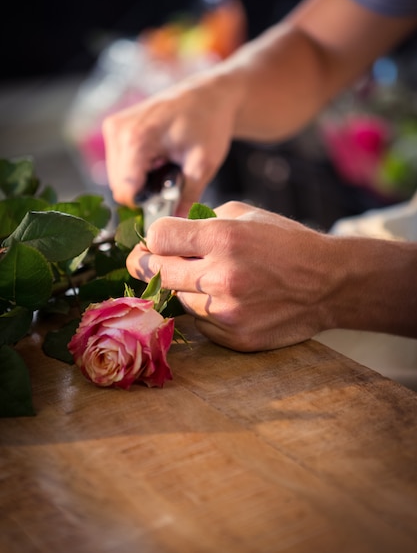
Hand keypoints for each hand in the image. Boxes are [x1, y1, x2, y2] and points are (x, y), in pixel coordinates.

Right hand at [102, 72, 239, 215]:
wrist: (208, 95)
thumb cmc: (208, 122)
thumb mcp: (203, 163)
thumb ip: (189, 195)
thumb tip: (179, 222)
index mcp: (136, 139)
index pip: (126, 192)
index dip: (146, 204)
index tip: (168, 201)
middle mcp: (118, 131)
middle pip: (120, 186)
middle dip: (145, 191)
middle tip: (172, 178)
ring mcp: (113, 127)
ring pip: (117, 178)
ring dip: (141, 181)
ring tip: (166, 165)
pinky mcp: (114, 127)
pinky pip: (118, 165)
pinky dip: (137, 169)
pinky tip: (158, 158)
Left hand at [126, 201, 334, 350]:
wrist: (329, 283)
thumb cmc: (287, 243)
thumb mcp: (247, 214)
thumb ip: (203, 220)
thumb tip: (166, 235)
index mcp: (223, 237)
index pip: (158, 238)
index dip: (150, 239)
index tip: (152, 244)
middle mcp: (221, 276)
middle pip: (155, 273)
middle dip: (148, 265)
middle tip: (148, 263)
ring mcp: (227, 312)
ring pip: (178, 301)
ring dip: (185, 290)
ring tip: (212, 281)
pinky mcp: (235, 338)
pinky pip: (200, 325)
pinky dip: (206, 313)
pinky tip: (229, 301)